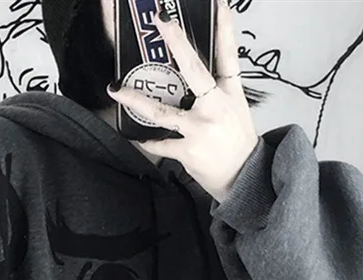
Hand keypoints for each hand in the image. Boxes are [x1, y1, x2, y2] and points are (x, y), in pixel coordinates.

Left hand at [107, 0, 259, 202]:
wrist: (245, 179)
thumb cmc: (238, 145)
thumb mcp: (236, 111)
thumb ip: (217, 93)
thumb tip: (194, 80)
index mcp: (230, 94)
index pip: (228, 55)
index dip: (223, 28)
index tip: (217, 4)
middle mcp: (215, 107)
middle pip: (194, 70)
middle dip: (177, 43)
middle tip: (162, 23)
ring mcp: (200, 129)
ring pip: (162, 111)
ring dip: (136, 100)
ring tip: (116, 91)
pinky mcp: (188, 150)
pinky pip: (160, 143)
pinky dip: (149, 142)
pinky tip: (138, 137)